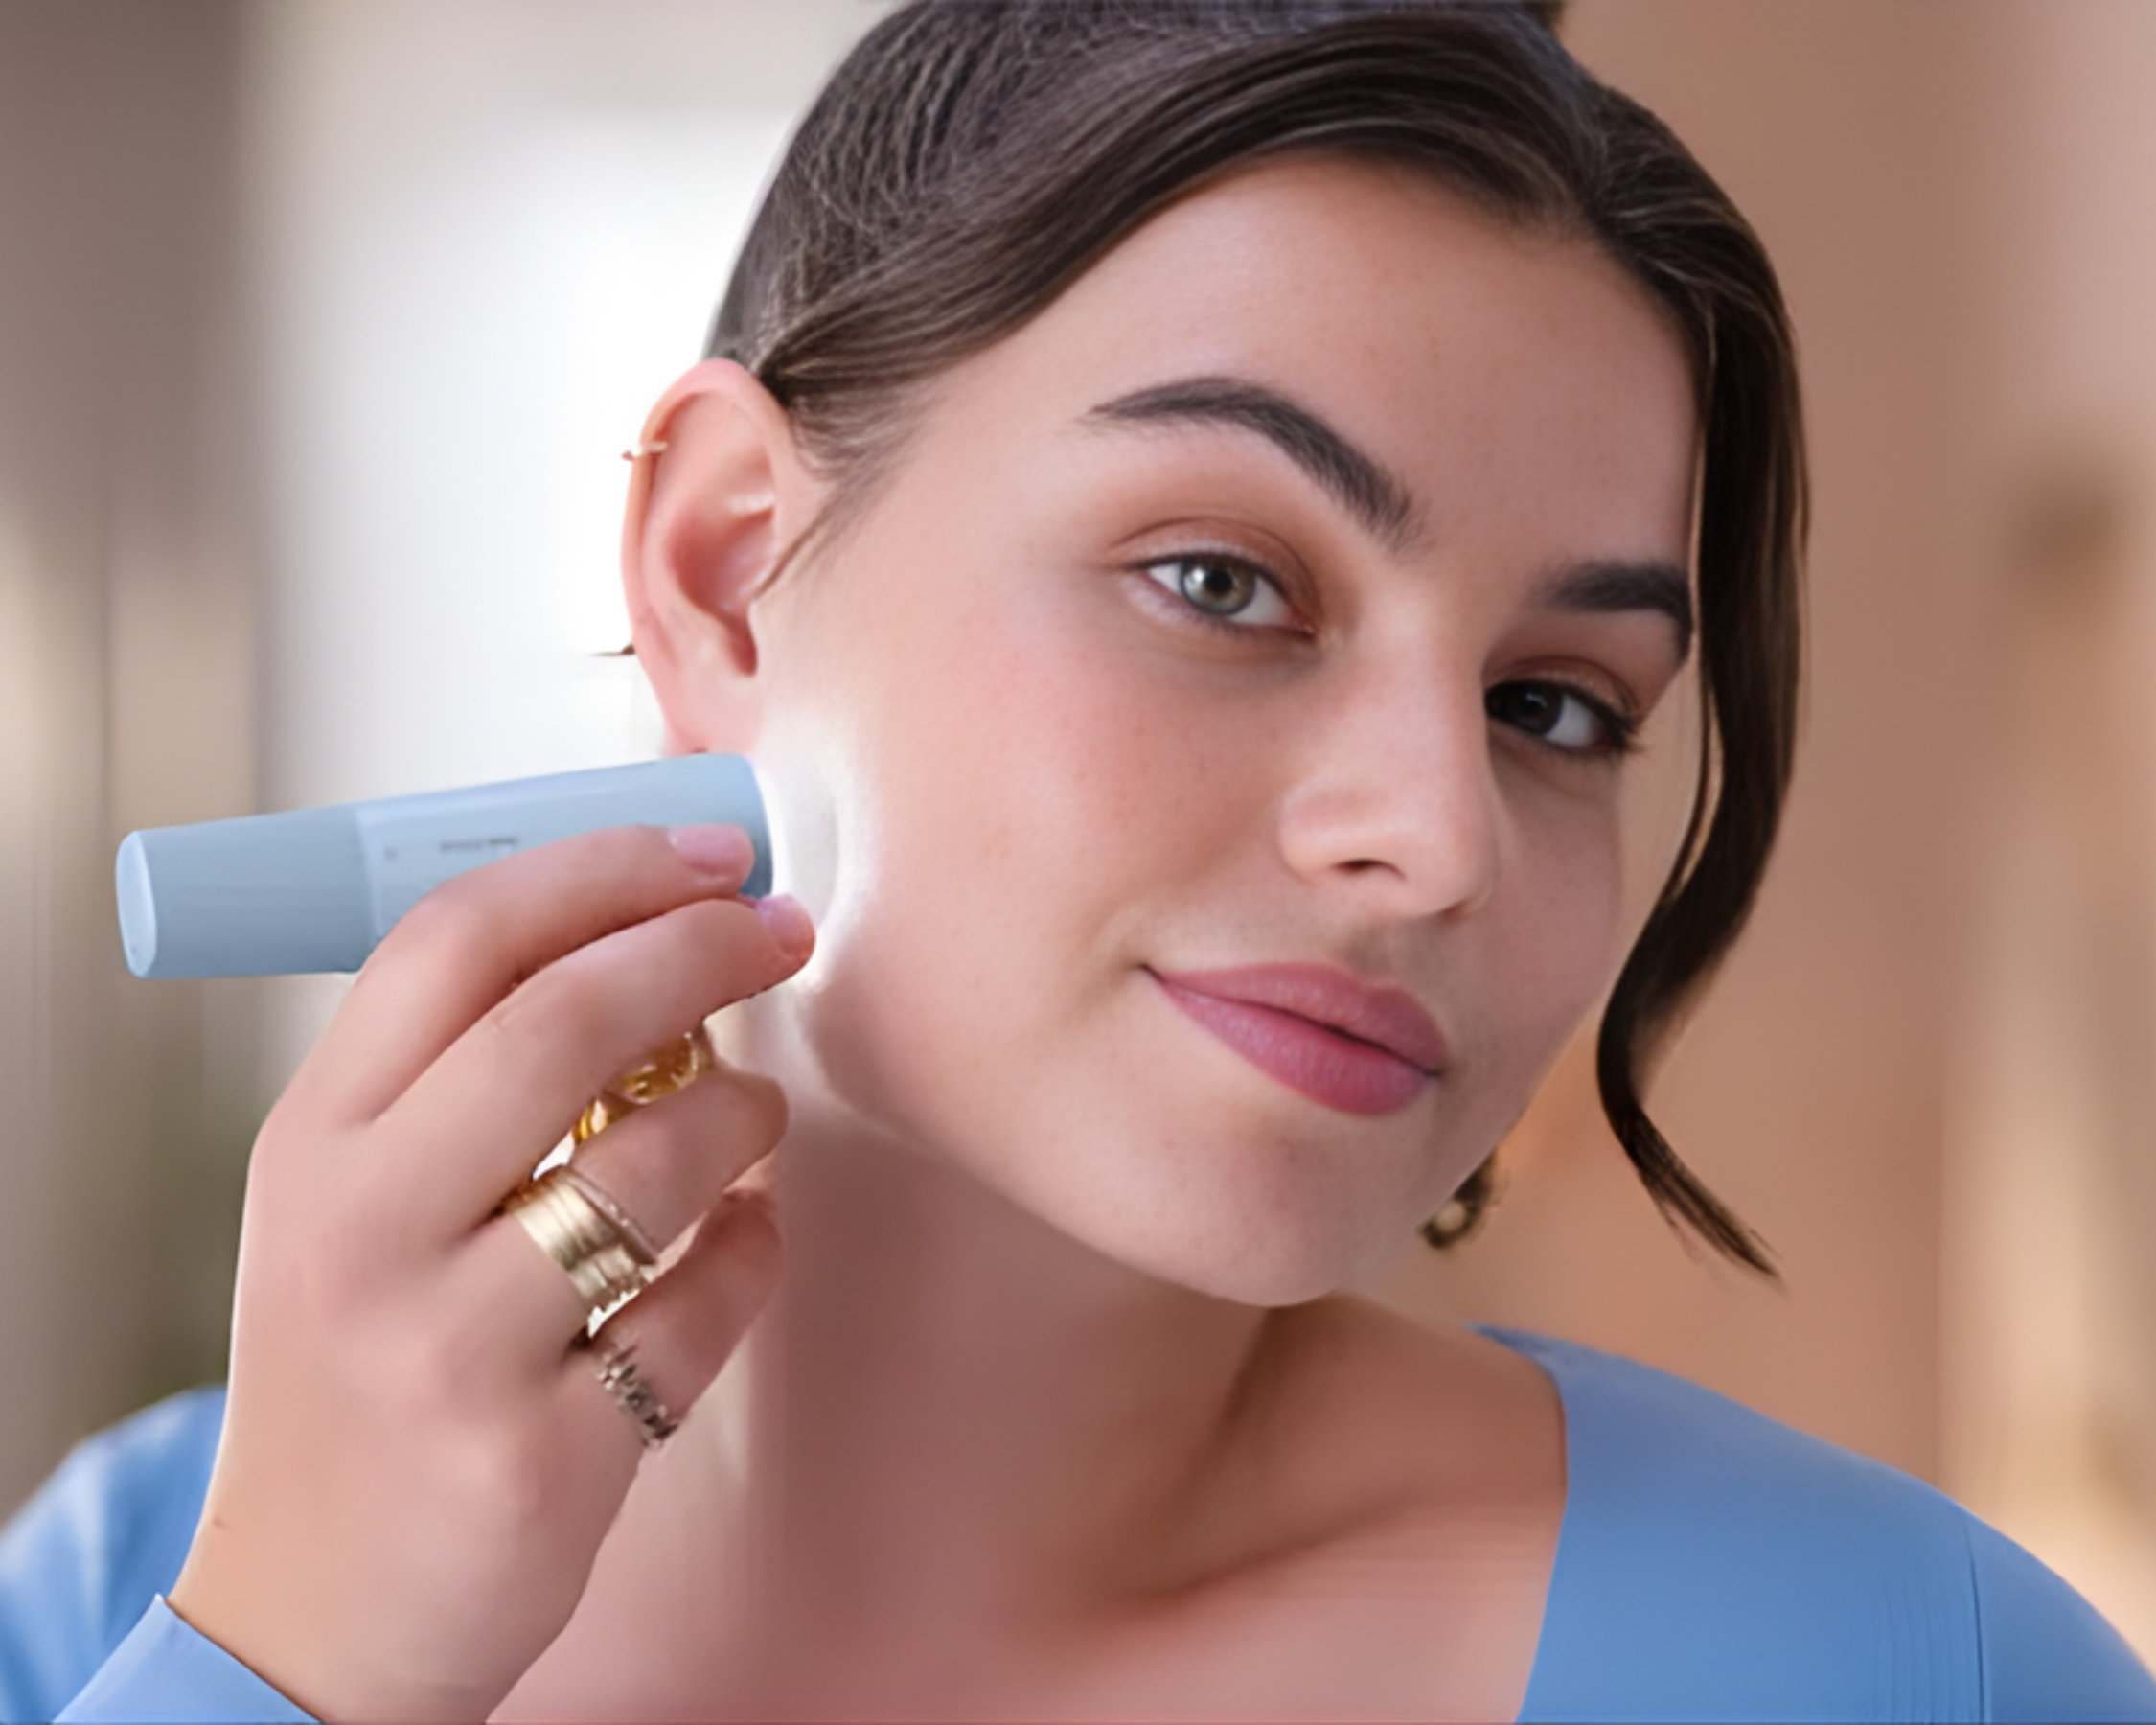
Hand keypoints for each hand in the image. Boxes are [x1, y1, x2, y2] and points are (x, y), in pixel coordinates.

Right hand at [168, 823, 810, 1720]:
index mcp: (312, 1144)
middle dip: (700, 951)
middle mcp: (362, 1233)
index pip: (453, 940)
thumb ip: (459, 1082)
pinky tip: (747, 1237)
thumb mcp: (350, 1208)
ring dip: (742, 1112)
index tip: (712, 850)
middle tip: (784, 932)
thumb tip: (652, 936)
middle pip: (562, 1021)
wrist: (311, 1615)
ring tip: (754, 1115)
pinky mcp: (543, 1459)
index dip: (600, 869)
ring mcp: (448, 1353)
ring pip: (656, 1167)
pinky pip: (705, 1309)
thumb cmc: (360, 1365)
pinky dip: (755, 1252)